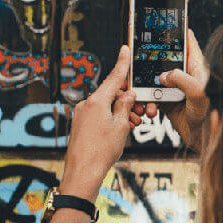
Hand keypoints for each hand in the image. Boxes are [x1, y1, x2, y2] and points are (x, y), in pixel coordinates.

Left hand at [60, 45, 135, 200]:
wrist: (83, 172)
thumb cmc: (101, 151)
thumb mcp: (122, 126)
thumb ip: (126, 106)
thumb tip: (127, 95)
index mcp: (97, 101)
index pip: (114, 77)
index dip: (122, 63)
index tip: (125, 49)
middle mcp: (87, 105)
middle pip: (112, 93)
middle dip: (127, 100)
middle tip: (141, 111)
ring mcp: (82, 115)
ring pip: (107, 106)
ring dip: (121, 112)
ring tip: (132, 125)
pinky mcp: (80, 125)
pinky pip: (99, 116)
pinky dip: (111, 119)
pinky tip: (120, 130)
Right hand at [131, 30, 209, 147]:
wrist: (201, 138)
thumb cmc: (208, 115)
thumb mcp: (198, 93)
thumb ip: (182, 80)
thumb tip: (165, 76)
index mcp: (196, 68)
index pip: (189, 43)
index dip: (180, 31)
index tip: (168, 22)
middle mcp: (185, 75)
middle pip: (166, 58)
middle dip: (153, 59)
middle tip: (141, 57)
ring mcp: (175, 87)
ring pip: (155, 77)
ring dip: (147, 85)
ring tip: (144, 93)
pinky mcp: (166, 99)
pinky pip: (152, 94)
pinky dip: (147, 100)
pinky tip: (149, 108)